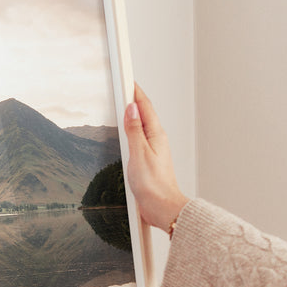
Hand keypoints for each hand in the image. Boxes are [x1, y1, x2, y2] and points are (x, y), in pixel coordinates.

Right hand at [123, 84, 189, 230]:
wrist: (162, 208)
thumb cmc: (153, 185)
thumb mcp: (139, 154)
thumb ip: (134, 130)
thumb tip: (131, 109)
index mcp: (156, 135)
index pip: (144, 106)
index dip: (135, 91)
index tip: (127, 79)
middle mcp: (156, 140)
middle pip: (144, 113)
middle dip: (134, 99)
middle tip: (124, 86)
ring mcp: (153, 150)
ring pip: (142, 126)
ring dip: (133, 114)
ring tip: (125, 103)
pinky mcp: (149, 160)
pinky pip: (139, 138)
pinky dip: (132, 130)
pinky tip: (128, 133)